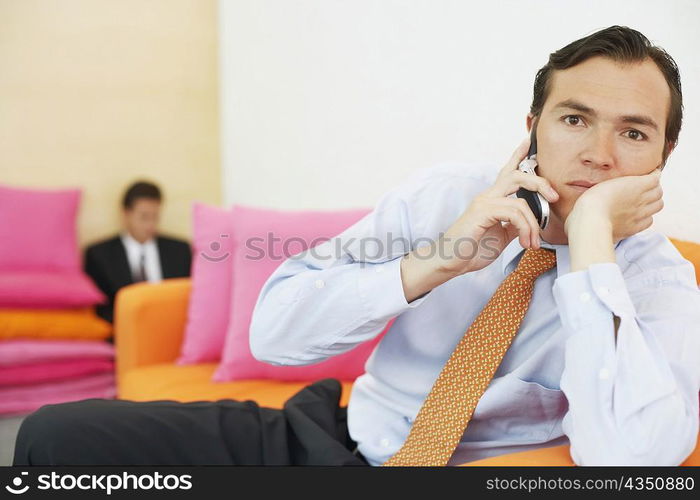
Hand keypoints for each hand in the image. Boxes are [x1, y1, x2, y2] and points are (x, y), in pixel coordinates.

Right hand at [437, 137, 558, 275]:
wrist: (450, 261)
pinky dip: (525, 228)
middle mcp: (487, 197)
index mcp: (491, 200)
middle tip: (554, 197)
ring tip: (534, 242)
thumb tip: (531, 223)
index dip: (518, 156)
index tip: (529, 143)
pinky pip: (514, 213)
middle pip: (516, 175)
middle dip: (540, 182)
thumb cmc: (470, 250)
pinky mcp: (482, 212)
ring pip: (520, 199)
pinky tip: (525, 242)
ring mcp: (483, 203)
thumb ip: (514, 226)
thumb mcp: (500, 237)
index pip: (506, 172)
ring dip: (534, 224)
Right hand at [565, 167, 662, 243]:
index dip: (653, 175)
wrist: (591, 221)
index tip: (649, 173)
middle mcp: (641, 199)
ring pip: (658, 205)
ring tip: (645, 201)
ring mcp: (639, 214)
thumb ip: (618, 183)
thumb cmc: (592, 200)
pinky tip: (639, 216)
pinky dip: (647, 216)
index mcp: (635, 185)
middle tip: (647, 187)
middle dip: (655, 188)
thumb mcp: (603, 184)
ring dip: (654, 202)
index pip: (655, 178)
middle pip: (659, 191)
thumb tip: (621, 183)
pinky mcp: (634, 228)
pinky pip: (649, 221)